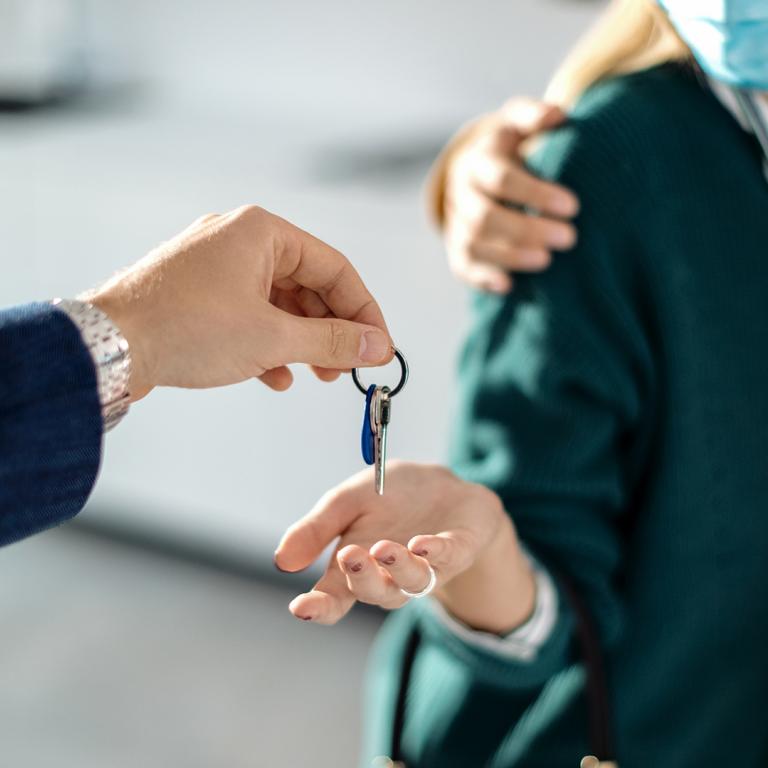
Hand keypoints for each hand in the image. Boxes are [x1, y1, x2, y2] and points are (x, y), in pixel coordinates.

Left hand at [87, 205, 393, 399]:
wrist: (106, 347)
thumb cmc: (184, 327)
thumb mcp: (272, 337)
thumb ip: (332, 341)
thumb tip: (378, 346)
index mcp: (262, 232)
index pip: (336, 268)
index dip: (364, 312)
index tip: (379, 348)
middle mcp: (240, 240)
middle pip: (309, 286)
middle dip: (331, 331)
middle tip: (348, 368)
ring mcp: (216, 267)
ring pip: (279, 304)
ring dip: (302, 342)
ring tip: (315, 376)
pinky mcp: (199, 294)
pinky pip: (250, 315)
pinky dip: (268, 344)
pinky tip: (274, 376)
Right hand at [274, 462, 535, 634]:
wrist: (441, 485)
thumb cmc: (389, 499)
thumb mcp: (346, 502)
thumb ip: (316, 529)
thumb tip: (281, 561)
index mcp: (357, 568)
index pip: (334, 597)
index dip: (318, 606)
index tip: (300, 607)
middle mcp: (391, 576)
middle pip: (374, 592)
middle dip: (361, 578)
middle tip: (350, 556)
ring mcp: (427, 567)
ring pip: (412, 582)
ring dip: (398, 568)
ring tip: (384, 549)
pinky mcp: (459, 549)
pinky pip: (449, 558)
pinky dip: (437, 553)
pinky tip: (422, 544)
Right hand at [442, 98, 579, 292]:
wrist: (476, 171)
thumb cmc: (511, 146)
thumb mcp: (519, 124)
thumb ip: (535, 116)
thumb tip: (558, 115)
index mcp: (478, 161)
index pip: (501, 179)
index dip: (535, 194)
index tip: (573, 207)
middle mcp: (461, 193)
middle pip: (485, 217)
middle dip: (527, 230)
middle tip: (569, 239)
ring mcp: (455, 223)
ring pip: (472, 245)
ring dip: (509, 256)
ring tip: (547, 261)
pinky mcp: (456, 249)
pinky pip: (462, 268)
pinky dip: (483, 278)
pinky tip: (509, 285)